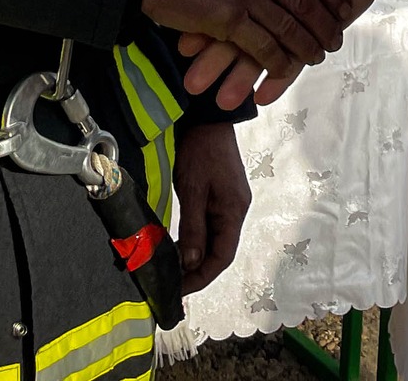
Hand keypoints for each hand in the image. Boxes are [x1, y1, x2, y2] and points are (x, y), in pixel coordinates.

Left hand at [171, 122, 249, 293]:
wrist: (208, 118)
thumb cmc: (200, 150)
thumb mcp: (192, 190)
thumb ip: (193, 228)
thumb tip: (191, 263)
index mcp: (233, 211)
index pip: (222, 257)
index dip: (201, 278)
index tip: (178, 290)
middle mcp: (236, 210)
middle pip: (220, 252)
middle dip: (197, 272)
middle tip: (171, 285)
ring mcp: (230, 202)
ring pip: (214, 240)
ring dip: (195, 258)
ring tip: (172, 270)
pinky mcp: (221, 196)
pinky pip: (211, 227)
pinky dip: (196, 241)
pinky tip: (180, 246)